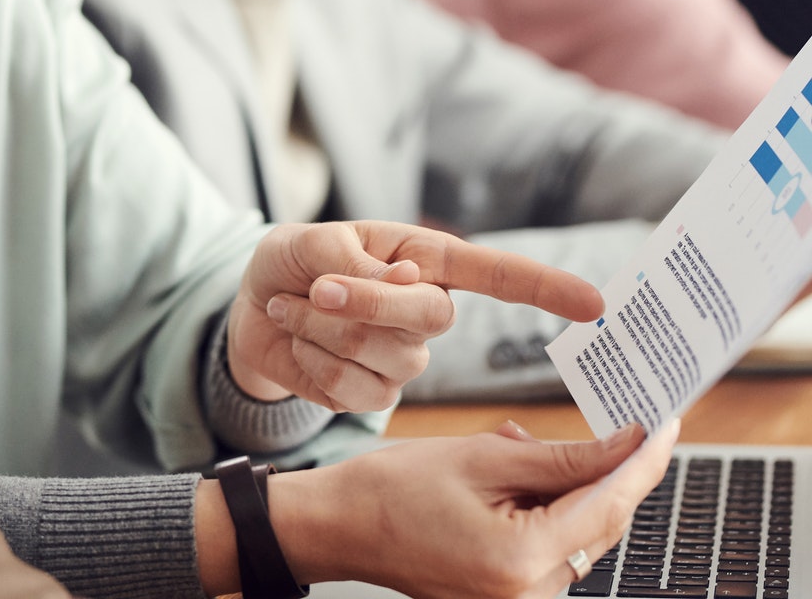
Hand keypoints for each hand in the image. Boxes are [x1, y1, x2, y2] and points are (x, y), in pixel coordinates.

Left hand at [227, 221, 604, 410]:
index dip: (546, 289)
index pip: (498, 276)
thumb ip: (352, 261)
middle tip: (316, 287)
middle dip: (365, 303)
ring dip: (322, 328)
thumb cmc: (291, 262)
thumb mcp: (309, 244)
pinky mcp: (372, 394)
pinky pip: (353, 388)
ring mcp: (404, 358)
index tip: (596, 305)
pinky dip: (311, 359)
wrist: (250, 306)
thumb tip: (406, 286)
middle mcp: (426, 311)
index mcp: (424, 261)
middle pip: (430, 318)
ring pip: (385, 354)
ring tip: (295, 306)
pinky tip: (298, 342)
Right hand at [256, 419, 680, 598]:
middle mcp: (531, 594)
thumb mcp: (479, 457)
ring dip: (570, 486)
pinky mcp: (507, 594)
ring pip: (576, 533)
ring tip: (516, 444)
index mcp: (523, 560)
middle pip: (598, 523)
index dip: (642, 460)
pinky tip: (513, 472)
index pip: (608, 503)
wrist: (337, 527)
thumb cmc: (392, 489)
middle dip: (607, 469)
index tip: (664, 422)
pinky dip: (545, 507)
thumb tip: (622, 445)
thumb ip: (557, 457)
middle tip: (613, 419)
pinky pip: (549, 547)